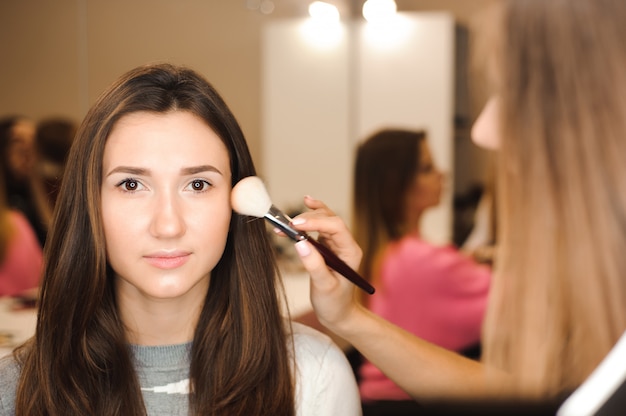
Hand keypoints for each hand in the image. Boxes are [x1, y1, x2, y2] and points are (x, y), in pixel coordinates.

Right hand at [290, 196, 363, 331]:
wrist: (338, 313)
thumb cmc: (334, 303)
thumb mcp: (324, 286)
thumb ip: (314, 264)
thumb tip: (300, 243)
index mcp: (350, 251)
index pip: (335, 227)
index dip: (316, 222)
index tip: (295, 225)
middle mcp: (345, 244)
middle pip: (329, 219)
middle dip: (308, 218)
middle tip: (287, 225)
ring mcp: (335, 244)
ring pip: (323, 220)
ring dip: (306, 216)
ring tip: (287, 220)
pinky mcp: (325, 246)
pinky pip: (317, 227)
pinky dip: (309, 218)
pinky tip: (306, 202)